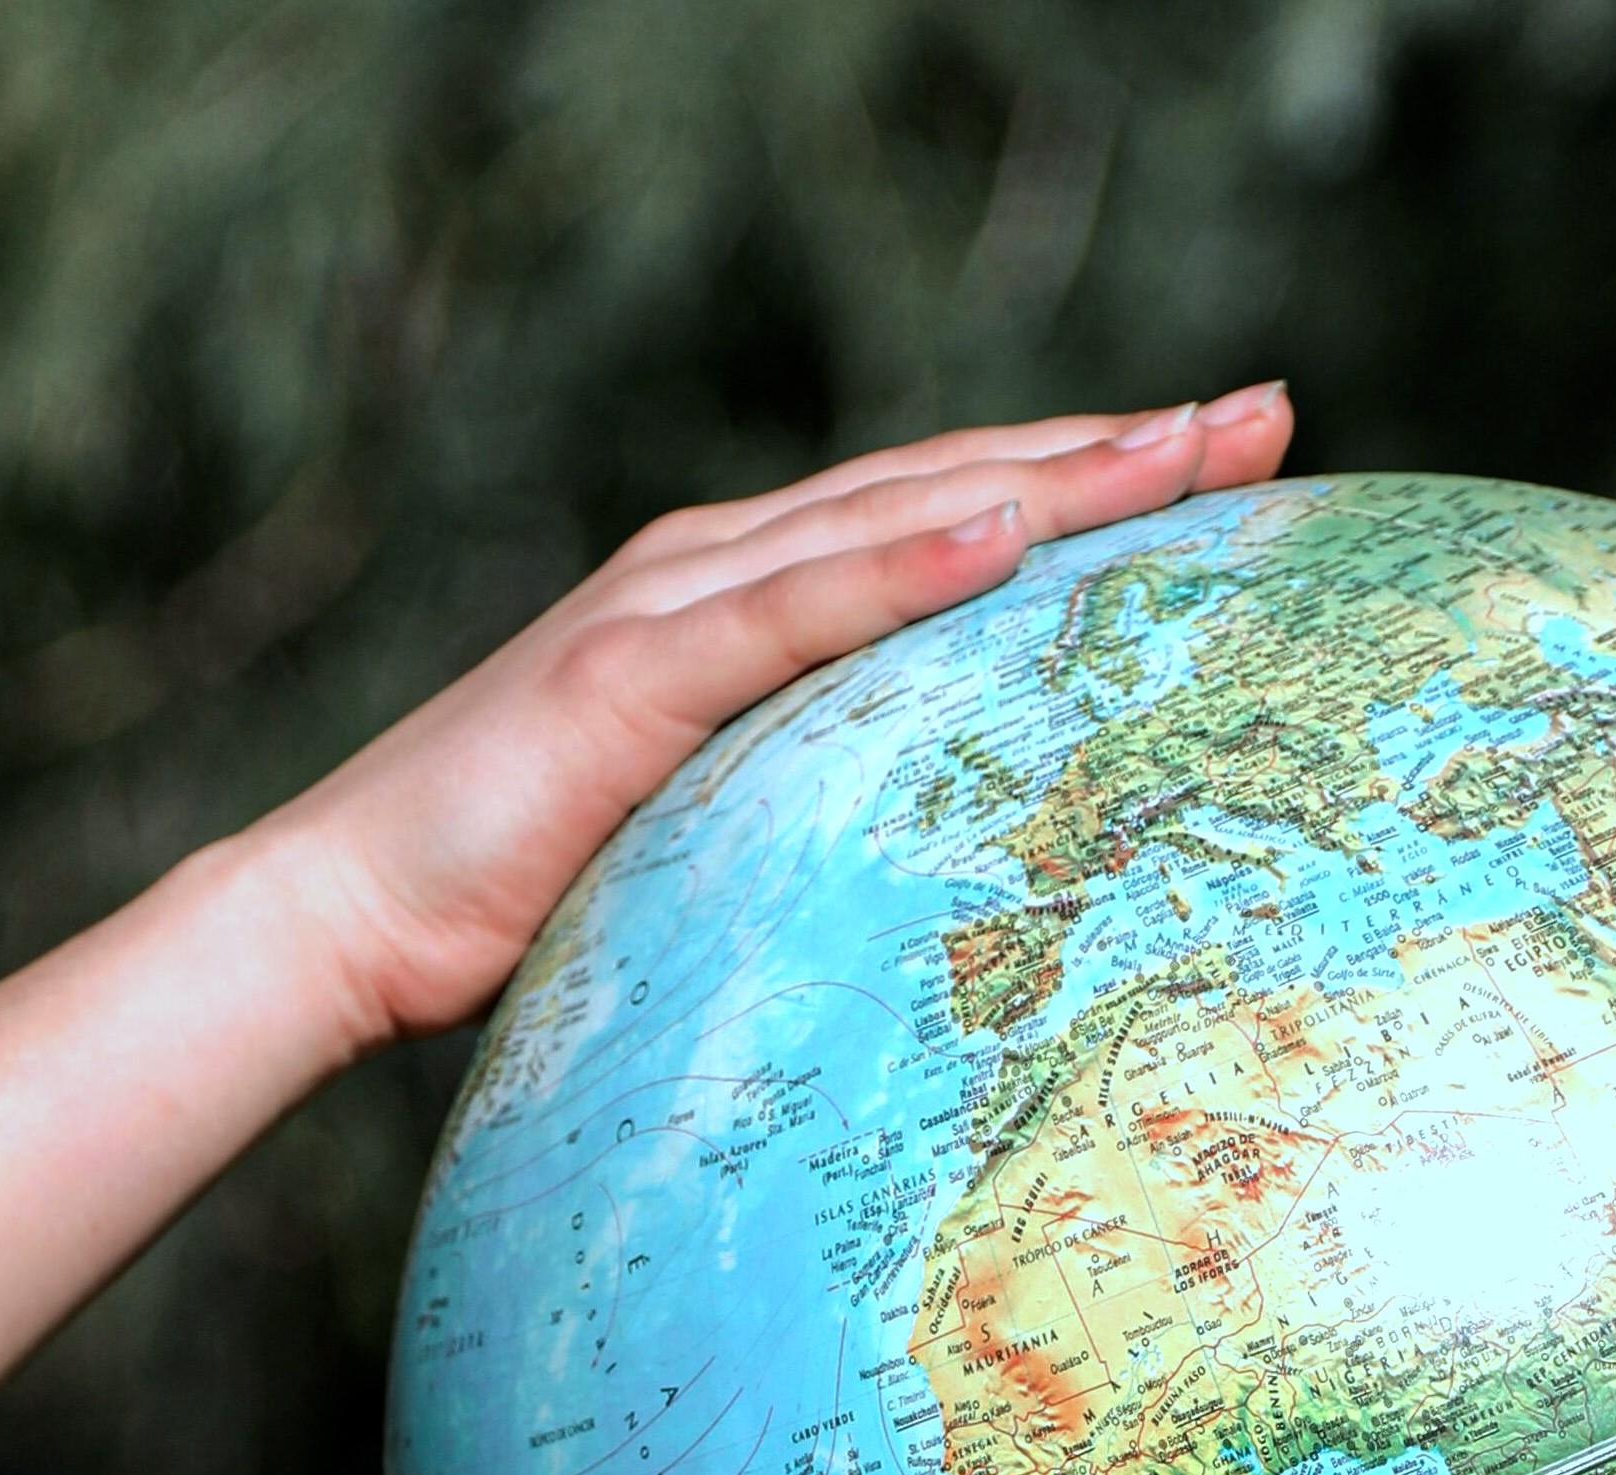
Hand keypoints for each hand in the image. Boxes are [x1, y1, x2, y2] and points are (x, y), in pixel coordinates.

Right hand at [261, 385, 1295, 1059]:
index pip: (954, 517)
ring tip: (1183, 447)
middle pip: (955, 485)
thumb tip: (951, 854)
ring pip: (895, 519)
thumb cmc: (530, 888)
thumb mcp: (720, 831)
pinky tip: (1005, 532)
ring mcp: (672, 608)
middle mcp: (721, 567)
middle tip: (1269, 420)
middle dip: (1114, 450)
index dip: (1093, 482)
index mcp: (751, 598)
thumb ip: (820, 798)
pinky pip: (789, 613)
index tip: (1231, 466)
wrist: (346, 914)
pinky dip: (900, 566)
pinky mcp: (624, 679)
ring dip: (1047, 478)